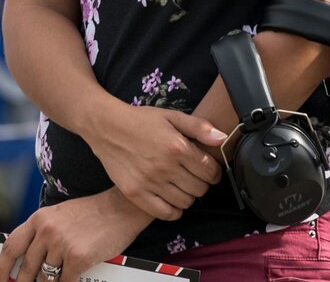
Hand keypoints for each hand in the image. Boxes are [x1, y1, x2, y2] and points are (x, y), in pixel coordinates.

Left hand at [0, 191, 148, 281]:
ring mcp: (62, 245)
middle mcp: (47, 231)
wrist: (121, 208)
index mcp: (39, 218)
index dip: (2, 267)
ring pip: (45, 279)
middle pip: (27, 268)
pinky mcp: (78, 258)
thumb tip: (27, 259)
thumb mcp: (60, 215)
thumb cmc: (92, 213)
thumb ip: (42, 233)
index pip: (12, 246)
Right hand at [82, 102, 224, 219]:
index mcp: (176, 147)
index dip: (214, 172)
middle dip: (202, 183)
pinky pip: (164, 213)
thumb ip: (199, 127)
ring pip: (185, 202)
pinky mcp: (135, 194)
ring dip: (189, 196)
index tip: (209, 170)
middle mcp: (165, 167)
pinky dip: (174, 210)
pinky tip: (172, 199)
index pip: (209, 171)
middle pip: (199, 189)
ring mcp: (149, 183)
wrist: (107, 127)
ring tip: (183, 186)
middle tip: (195, 176)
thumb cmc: (141, 120)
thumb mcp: (172, 116)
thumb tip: (222, 139)